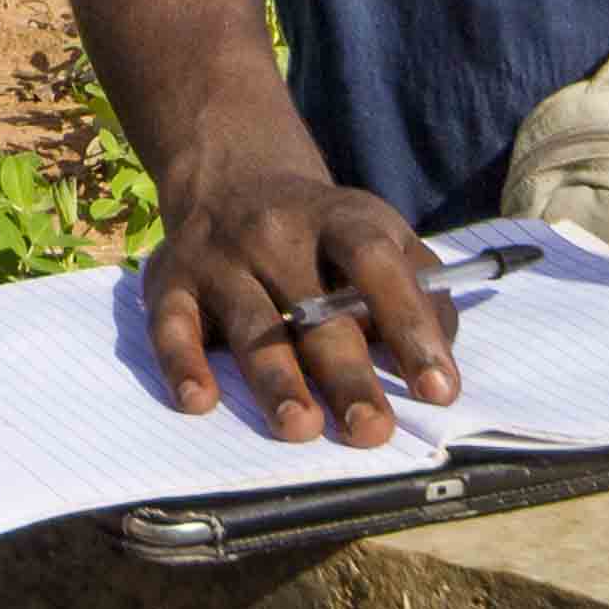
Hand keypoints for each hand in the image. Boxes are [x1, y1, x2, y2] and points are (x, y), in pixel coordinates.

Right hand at [135, 163, 456, 443]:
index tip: (438, 389)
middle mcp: (277, 233)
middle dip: (346, 374)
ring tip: (299, 427)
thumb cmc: (324, 235)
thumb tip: (438, 362)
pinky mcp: (170, 280)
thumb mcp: (380, 235)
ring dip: (276, 378)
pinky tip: (199, 401)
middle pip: (317, 310)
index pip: (377, 265)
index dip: (409, 325)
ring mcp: (220, 256)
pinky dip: (182, 363)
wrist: (231, 179)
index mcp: (340, 219)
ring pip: (252, 324)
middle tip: (370, 429)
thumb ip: (420, 291)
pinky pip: (173, 325)